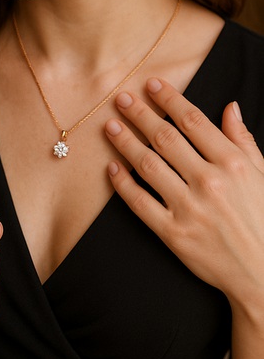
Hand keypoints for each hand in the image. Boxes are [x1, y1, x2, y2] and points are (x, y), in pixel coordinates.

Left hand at [104, 78, 263, 310]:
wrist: (262, 273)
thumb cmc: (263, 220)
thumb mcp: (262, 175)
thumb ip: (242, 140)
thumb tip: (230, 107)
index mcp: (232, 164)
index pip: (193, 121)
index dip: (169, 100)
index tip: (151, 85)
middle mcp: (209, 182)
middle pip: (165, 138)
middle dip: (140, 114)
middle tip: (121, 99)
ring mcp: (189, 208)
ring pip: (148, 165)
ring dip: (125, 142)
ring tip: (110, 126)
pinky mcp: (173, 233)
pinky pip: (140, 203)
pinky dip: (123, 183)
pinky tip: (112, 167)